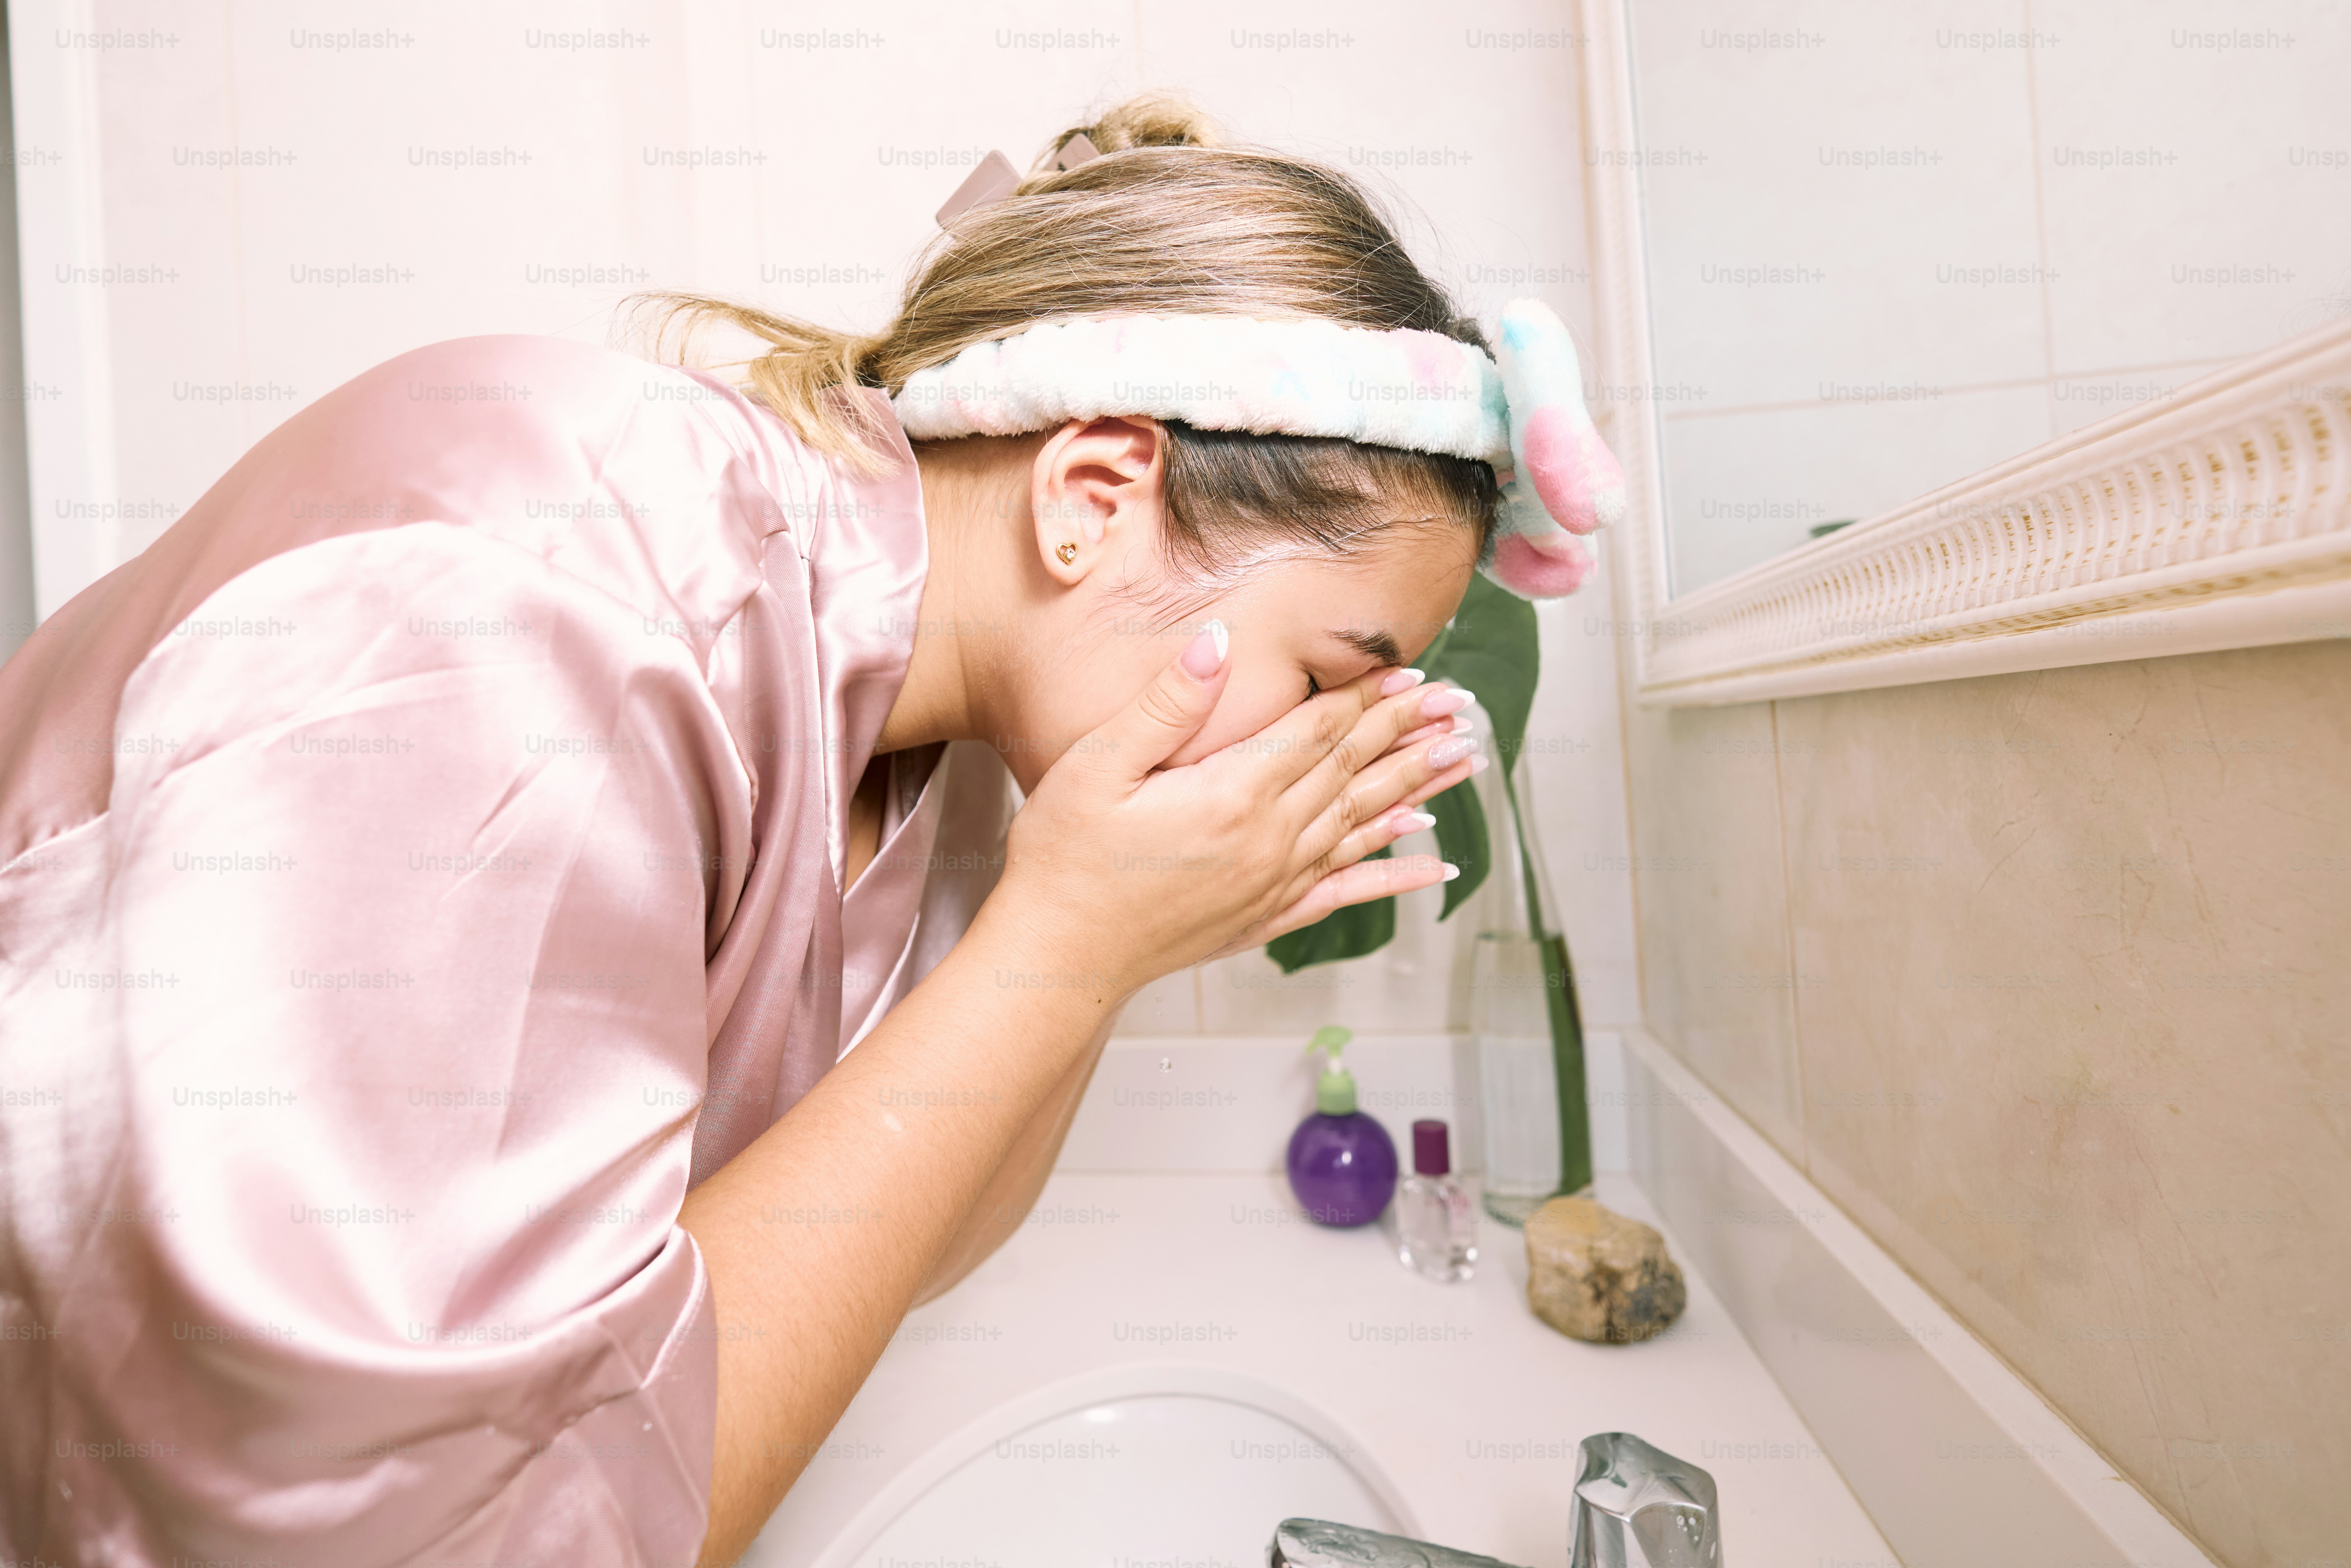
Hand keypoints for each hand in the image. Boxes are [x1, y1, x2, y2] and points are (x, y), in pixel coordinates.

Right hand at [982, 621, 1482, 997]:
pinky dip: (1395, 876)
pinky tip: (1435, 865)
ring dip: (1416, 790)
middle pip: (1352, 772)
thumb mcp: (1097, 764)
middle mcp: (1266, 840)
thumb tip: (1219, 640)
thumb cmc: (1063, 857)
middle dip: (1408, 732)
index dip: (1368, 697)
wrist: (1056, 956)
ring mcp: (1271, 883)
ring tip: (1463, 761)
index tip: (1414, 671)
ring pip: (1363, 825)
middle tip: (1459, 706)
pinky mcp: (1264, 916)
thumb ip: (1168, 703)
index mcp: (1231, 794)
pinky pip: (1347, 891)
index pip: (1319, 731)